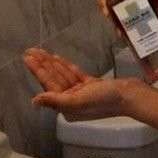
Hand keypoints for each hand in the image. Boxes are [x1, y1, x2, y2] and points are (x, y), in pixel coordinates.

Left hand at [23, 47, 142, 120]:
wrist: (129, 95)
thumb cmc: (104, 100)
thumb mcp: (77, 102)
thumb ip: (55, 101)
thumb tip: (35, 101)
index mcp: (67, 107)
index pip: (48, 85)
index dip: (38, 70)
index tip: (28, 58)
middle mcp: (72, 101)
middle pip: (54, 79)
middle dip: (42, 65)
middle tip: (30, 51)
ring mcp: (82, 92)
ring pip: (63, 75)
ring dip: (52, 63)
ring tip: (40, 51)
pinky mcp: (91, 85)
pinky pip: (74, 74)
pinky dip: (66, 66)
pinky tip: (57, 58)